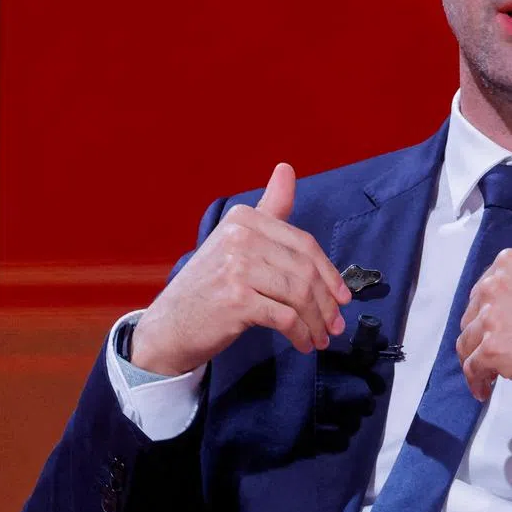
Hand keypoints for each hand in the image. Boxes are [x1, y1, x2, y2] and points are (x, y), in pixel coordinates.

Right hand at [131, 163, 351, 375]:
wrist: (169, 326)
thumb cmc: (210, 286)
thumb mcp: (237, 240)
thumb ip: (269, 208)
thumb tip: (286, 168)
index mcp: (244, 218)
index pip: (304, 244)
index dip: (330, 273)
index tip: (342, 297)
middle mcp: (240, 237)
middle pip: (305, 270)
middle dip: (327, 303)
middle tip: (336, 325)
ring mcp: (237, 267)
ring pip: (299, 295)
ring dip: (316, 322)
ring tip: (321, 338)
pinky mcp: (236, 300)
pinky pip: (285, 317)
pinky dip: (300, 334)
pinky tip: (303, 343)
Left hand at [456, 182, 511, 404]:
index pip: (486, 289)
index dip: (496, 311)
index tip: (510, 327)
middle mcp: (496, 284)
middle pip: (473, 314)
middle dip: (483, 334)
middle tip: (502, 353)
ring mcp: (493, 318)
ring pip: (467, 342)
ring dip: (476, 359)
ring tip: (491, 374)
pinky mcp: (493, 350)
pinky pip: (472, 368)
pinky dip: (476, 381)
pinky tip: (487, 389)